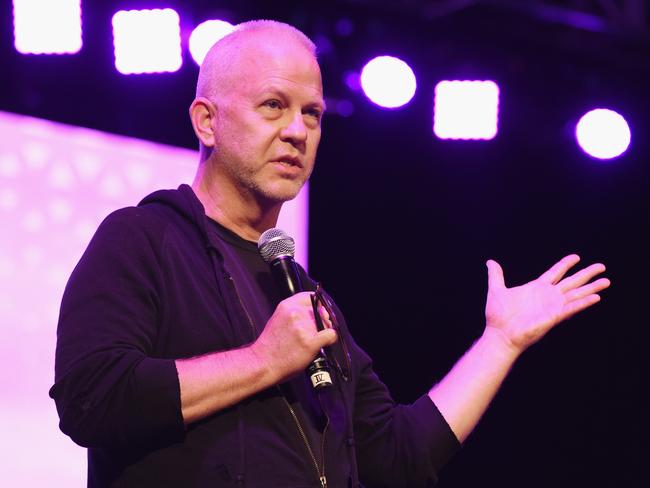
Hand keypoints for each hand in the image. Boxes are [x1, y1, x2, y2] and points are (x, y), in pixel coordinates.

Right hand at [251, 292, 336, 382]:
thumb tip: (314, 312)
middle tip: (317, 331)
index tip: (320, 311)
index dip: (318, 305)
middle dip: (323, 320)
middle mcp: (296, 313)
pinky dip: (331, 339)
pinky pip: (331, 335)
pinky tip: (325, 344)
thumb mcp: (277, 320)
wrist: (262, 364)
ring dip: (325, 331)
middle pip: (320, 310)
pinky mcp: (310, 342)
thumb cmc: (270, 345)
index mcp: (286, 306)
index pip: (310, 296)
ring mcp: (303, 327)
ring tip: (316, 340)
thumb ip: (293, 313)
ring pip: (327, 323)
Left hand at [484, 254, 609, 353]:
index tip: (576, 256)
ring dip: (591, 287)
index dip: (565, 264)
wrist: (499, 333)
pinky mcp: (554, 316)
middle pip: (571, 282)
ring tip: (606, 281)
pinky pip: (572, 307)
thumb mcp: (497, 290)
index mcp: (536, 288)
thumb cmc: (498, 315)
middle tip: (602, 266)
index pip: (555, 272)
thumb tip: (490, 262)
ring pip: (576, 294)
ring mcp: (552, 306)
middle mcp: (547, 296)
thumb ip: (496, 275)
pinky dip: (584, 303)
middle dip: (586, 274)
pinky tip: (596, 297)